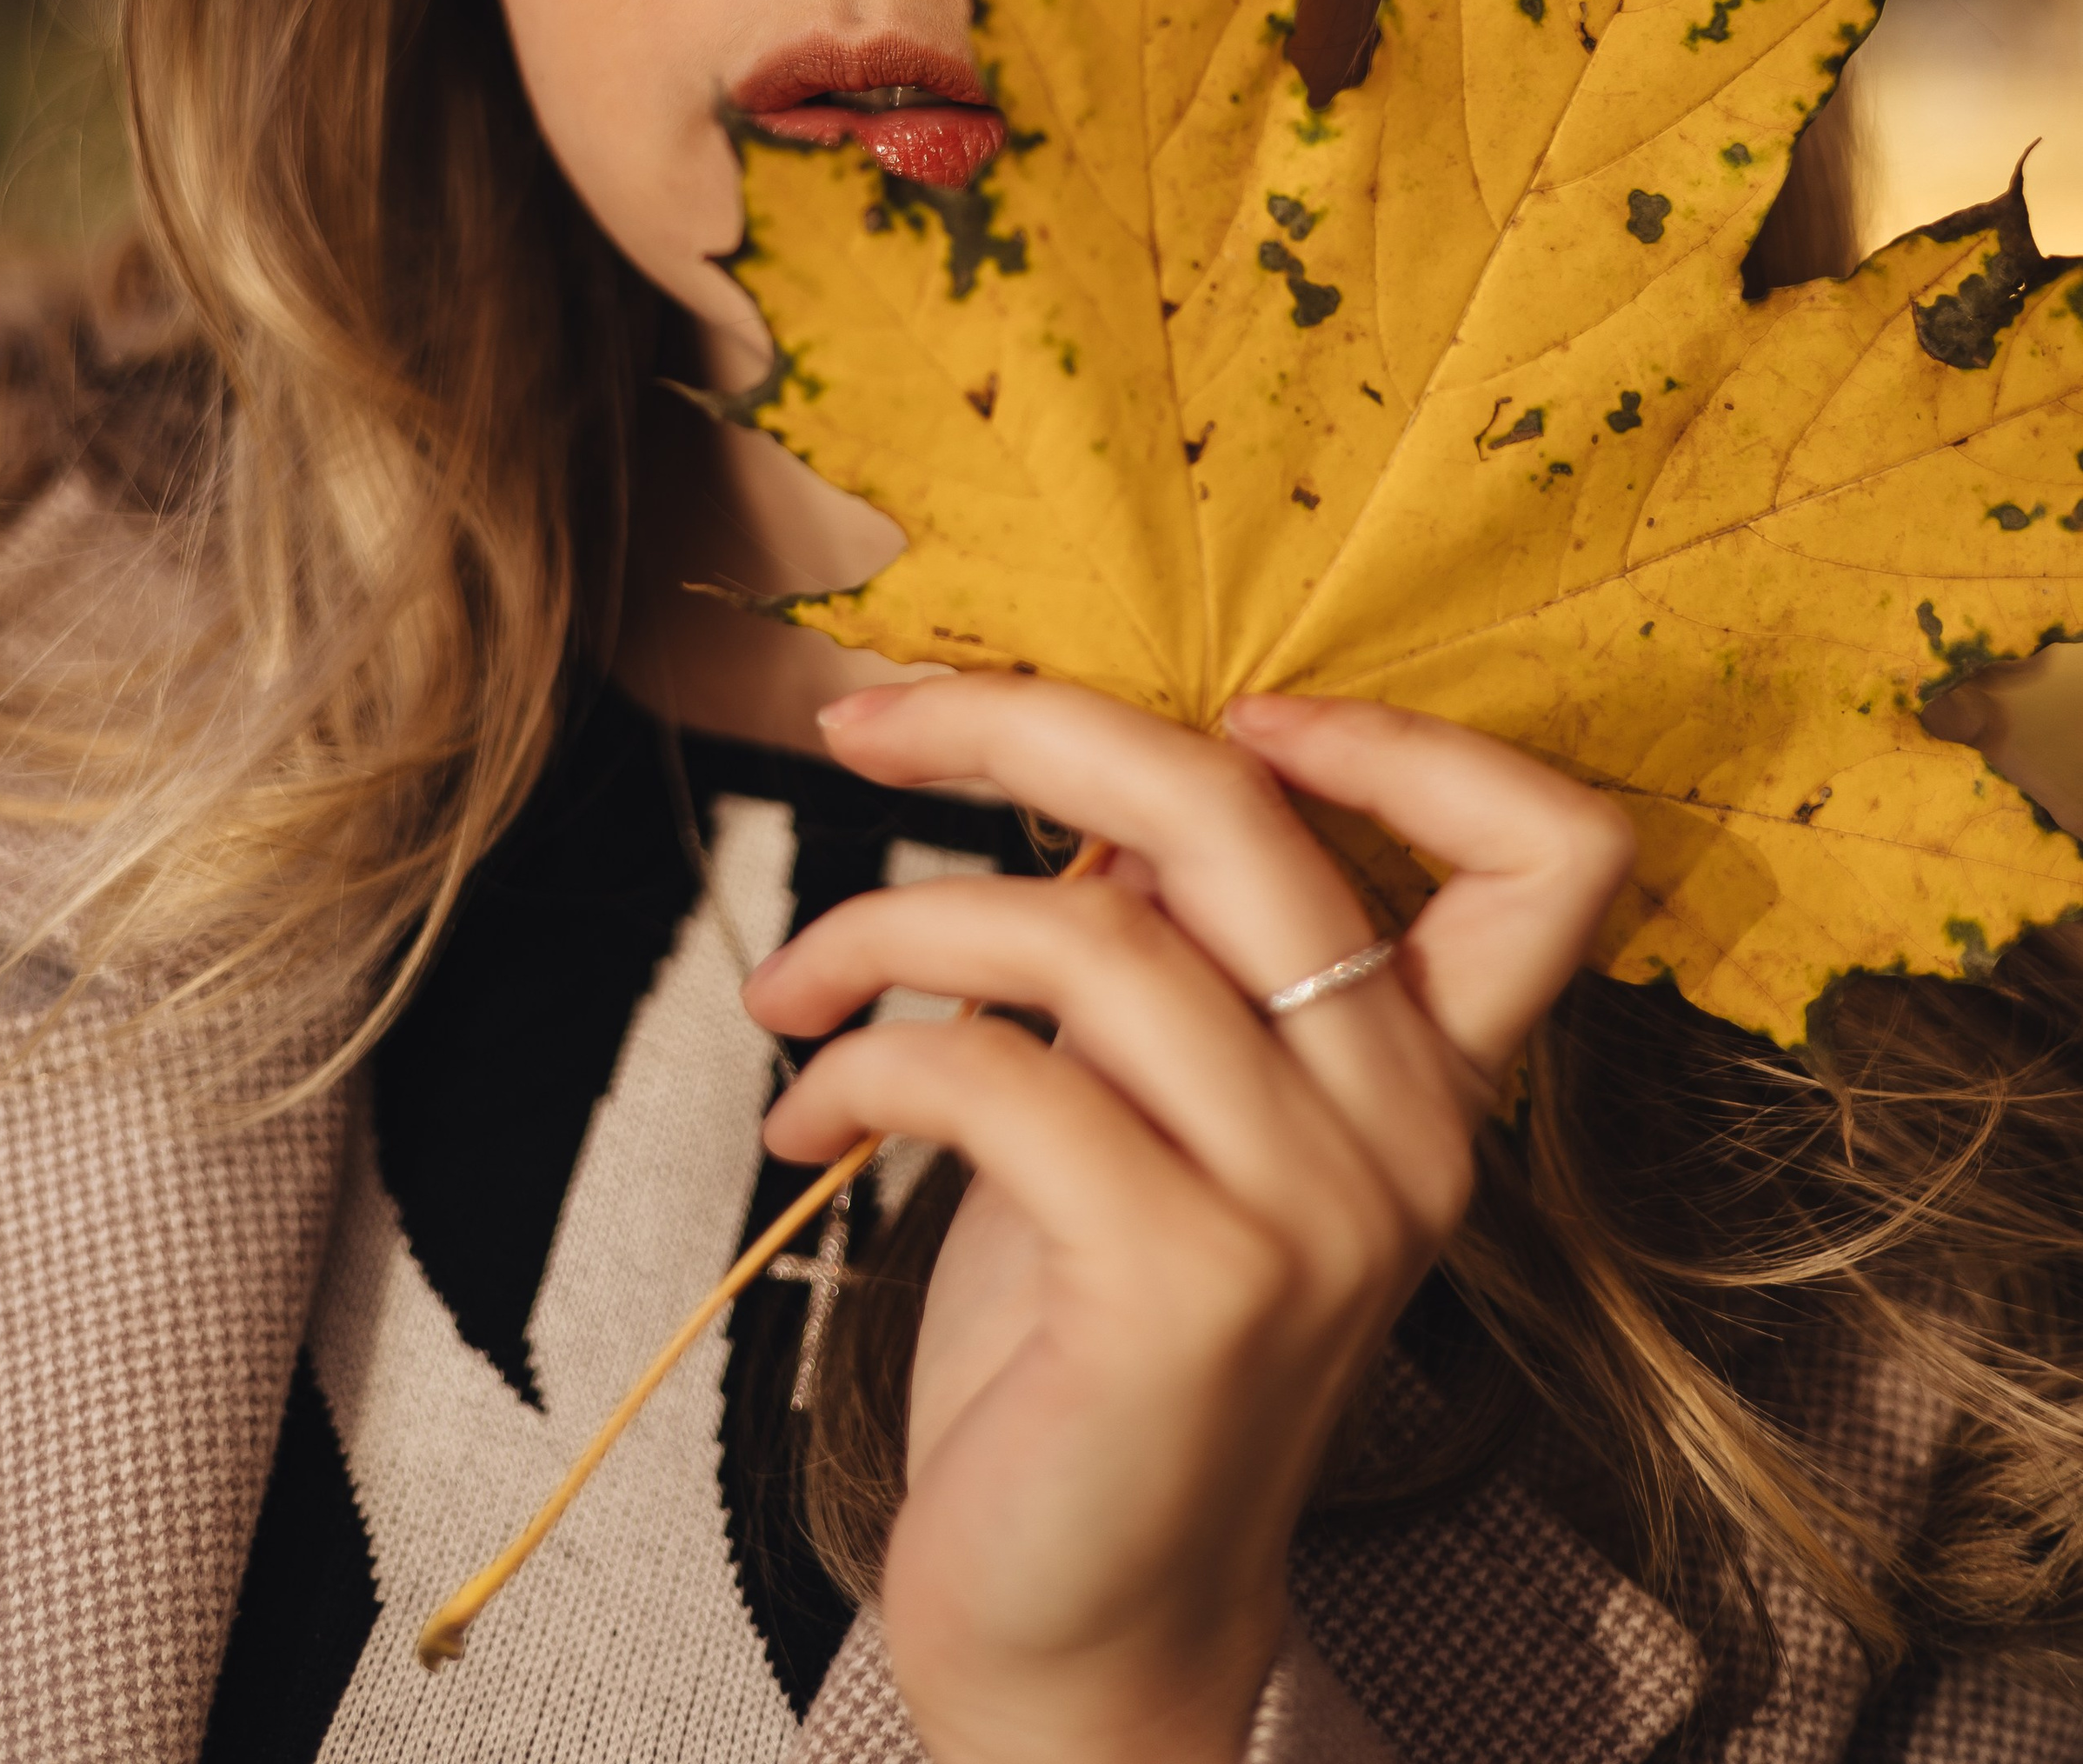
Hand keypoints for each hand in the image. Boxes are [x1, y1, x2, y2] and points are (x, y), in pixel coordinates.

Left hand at [740, 677, 1631, 1763]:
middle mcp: (1403, 1136)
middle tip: (867, 718)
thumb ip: (1164, 960)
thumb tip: (1085, 783)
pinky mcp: (1188, 1288)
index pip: (1550, 855)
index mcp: (1424, 1080)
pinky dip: (859, 1063)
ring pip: (1084, 927)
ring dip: (887, 923)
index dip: (1407, 742)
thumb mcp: (1149, 1121)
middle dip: (1021, 721)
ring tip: (795, 983)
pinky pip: (992, 1075)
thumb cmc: (1090, 1351)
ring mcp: (1311, 1214)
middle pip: (1242, 812)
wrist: (1082, 1633)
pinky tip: (805, 1114)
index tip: (1232, 714)